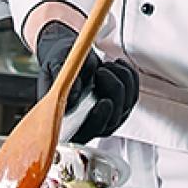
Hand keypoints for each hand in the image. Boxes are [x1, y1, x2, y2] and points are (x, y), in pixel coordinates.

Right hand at [35, 21, 137, 143]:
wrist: (66, 54)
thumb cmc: (58, 63)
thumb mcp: (55, 65)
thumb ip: (60, 79)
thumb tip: (72, 98)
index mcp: (64, 119)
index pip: (83, 133)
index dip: (98, 120)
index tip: (105, 102)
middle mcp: (87, 123)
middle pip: (111, 121)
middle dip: (113, 92)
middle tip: (101, 71)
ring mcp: (105, 116)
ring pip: (125, 107)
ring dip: (121, 81)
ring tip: (105, 66)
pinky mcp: (118, 105)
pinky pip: (133, 95)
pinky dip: (129, 77)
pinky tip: (116, 66)